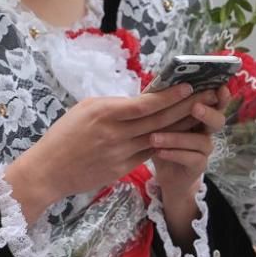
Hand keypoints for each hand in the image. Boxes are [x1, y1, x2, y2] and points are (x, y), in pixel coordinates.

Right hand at [4, 83, 203, 222]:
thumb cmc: (64, 134)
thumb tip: (139, 101)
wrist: (49, 170)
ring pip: (159, 137)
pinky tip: (180, 135)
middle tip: (206, 96)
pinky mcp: (123, 169)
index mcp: (105, 112)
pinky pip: (149, 153)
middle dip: (185, 107)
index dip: (170, 96)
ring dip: (182, 126)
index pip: (145, 104)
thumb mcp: (85, 108)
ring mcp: (121, 153)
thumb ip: (114, 105)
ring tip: (200, 114)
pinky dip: (166, 142)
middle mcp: (116, 133)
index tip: (188, 86)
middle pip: (159, 120)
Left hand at [150, 85, 231, 245]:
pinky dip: (174, 154)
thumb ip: (161, 102)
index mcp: (200, 115)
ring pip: (201, 141)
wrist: (165, 172)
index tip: (221, 87)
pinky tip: (159, 152)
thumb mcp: (159, 119)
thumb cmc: (164, 138)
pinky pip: (191, 158)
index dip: (221, 96)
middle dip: (208, 113)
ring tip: (154, 137)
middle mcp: (206, 131)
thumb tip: (157, 81)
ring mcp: (204, 150)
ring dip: (177, 138)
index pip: (215, 102)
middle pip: (218, 120)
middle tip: (194, 108)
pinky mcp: (198, 166)